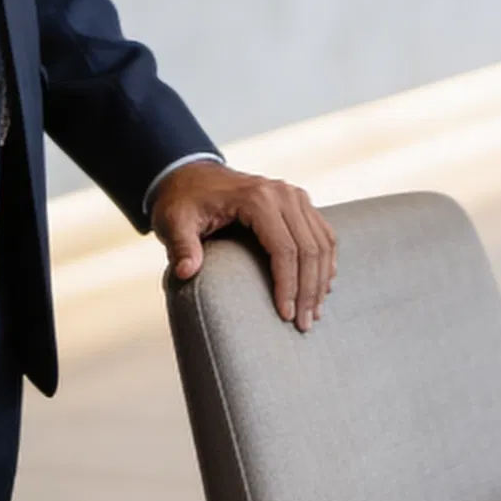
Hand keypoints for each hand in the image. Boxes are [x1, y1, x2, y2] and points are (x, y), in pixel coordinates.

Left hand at [152, 161, 336, 330]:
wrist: (190, 176)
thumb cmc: (183, 202)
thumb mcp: (174, 222)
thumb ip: (181, 247)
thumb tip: (186, 272)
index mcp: (257, 198)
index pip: (284, 248)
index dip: (288, 285)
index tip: (285, 316)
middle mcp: (282, 193)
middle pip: (309, 248)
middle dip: (309, 290)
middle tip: (303, 325)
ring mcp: (293, 195)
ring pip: (321, 242)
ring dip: (321, 280)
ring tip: (313, 312)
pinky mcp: (298, 201)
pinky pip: (322, 233)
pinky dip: (326, 261)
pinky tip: (322, 287)